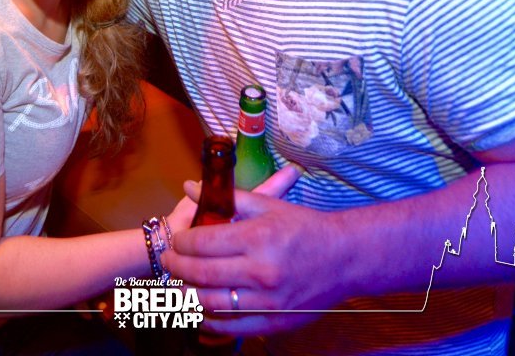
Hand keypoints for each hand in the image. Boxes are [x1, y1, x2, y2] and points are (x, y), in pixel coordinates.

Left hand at [167, 167, 338, 336]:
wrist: (345, 258)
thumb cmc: (305, 228)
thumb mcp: (269, 206)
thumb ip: (228, 198)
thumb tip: (189, 187)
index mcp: (257, 238)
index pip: (202, 242)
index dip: (181, 242)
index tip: (176, 241)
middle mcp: (261, 271)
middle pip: (201, 273)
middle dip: (176, 267)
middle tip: (168, 262)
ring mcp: (268, 301)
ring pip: (211, 303)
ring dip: (187, 295)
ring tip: (179, 285)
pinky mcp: (275, 322)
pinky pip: (232, 327)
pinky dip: (209, 322)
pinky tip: (200, 312)